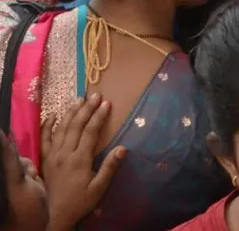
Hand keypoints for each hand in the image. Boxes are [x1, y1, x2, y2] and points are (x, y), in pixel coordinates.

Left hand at [42, 95, 126, 230]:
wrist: (55, 214)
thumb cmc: (81, 201)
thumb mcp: (99, 188)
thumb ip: (110, 167)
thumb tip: (123, 148)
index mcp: (80, 160)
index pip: (90, 132)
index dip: (98, 116)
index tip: (106, 103)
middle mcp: (64, 154)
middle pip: (76, 126)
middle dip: (86, 109)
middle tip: (95, 95)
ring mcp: (53, 155)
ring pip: (61, 129)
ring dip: (70, 112)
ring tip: (79, 99)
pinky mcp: (45, 159)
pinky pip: (44, 139)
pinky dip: (47, 125)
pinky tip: (52, 114)